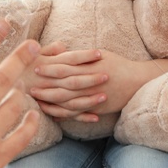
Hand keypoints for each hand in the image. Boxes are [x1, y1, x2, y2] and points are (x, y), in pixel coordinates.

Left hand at [27, 46, 153, 121]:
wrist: (137, 81)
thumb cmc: (117, 64)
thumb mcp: (101, 55)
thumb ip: (81, 56)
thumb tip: (61, 53)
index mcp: (90, 66)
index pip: (66, 67)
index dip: (50, 68)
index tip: (36, 68)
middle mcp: (90, 82)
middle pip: (64, 86)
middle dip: (46, 87)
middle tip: (30, 88)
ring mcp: (93, 97)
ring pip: (69, 102)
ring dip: (52, 103)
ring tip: (38, 102)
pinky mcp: (97, 108)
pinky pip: (78, 113)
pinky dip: (65, 115)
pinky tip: (53, 115)